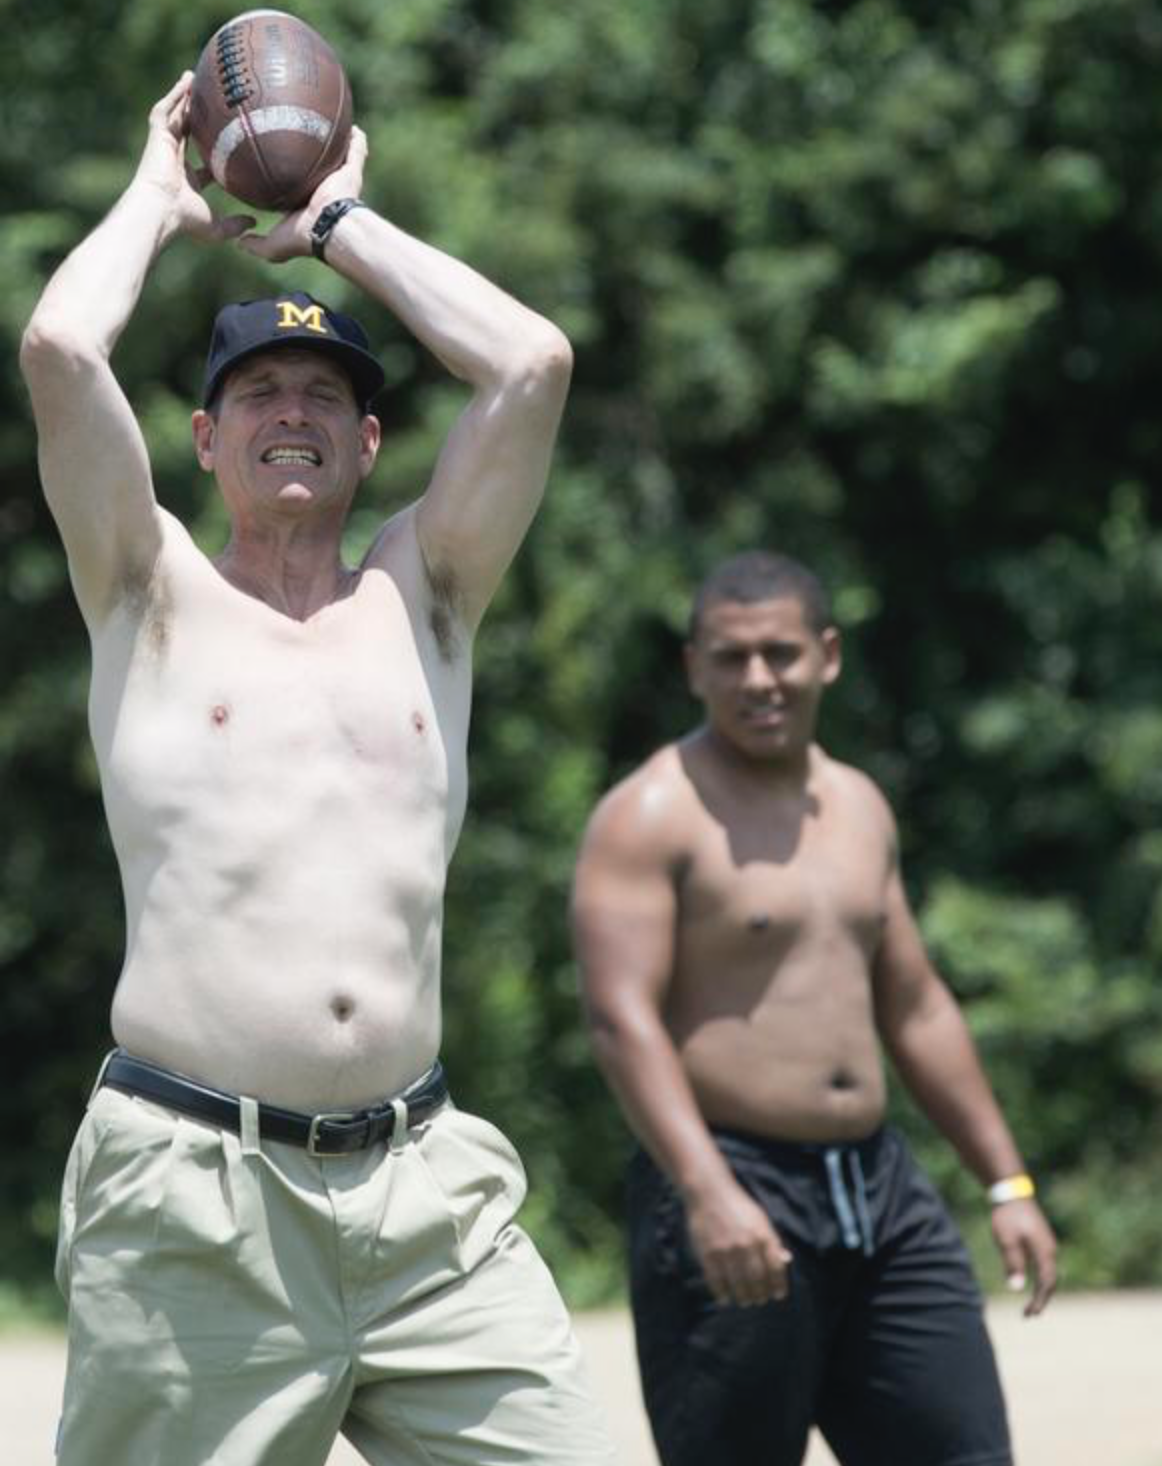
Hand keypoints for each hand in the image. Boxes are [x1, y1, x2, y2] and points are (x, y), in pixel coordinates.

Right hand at [134, 74, 254, 243]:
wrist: (161, 210)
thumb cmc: (185, 220)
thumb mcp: (217, 226)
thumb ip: (235, 225)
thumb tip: (254, 223)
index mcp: (187, 177)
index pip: (201, 157)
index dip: (211, 146)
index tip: (225, 136)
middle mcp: (174, 159)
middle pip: (187, 129)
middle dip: (195, 113)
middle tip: (209, 97)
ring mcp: (164, 145)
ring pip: (175, 114)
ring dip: (184, 96)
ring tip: (195, 78)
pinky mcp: (157, 135)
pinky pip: (165, 108)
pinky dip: (174, 94)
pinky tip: (185, 81)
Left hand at [238, 126, 369, 263]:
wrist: (328, 229)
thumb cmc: (302, 237)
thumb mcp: (272, 246)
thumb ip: (255, 245)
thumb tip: (239, 242)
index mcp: (304, 201)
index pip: (294, 183)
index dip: (287, 171)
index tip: (276, 157)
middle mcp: (322, 187)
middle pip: (315, 166)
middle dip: (309, 151)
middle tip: (299, 128)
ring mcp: (338, 179)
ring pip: (337, 155)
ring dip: (335, 141)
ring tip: (327, 121)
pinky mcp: (352, 172)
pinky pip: (356, 150)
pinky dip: (357, 139)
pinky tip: (353, 126)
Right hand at [684, 1177, 792, 1307]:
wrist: (709, 1192)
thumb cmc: (738, 1206)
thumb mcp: (761, 1220)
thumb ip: (772, 1241)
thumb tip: (786, 1261)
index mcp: (763, 1235)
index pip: (776, 1268)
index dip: (778, 1285)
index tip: (778, 1295)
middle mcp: (747, 1245)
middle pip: (757, 1280)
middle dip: (760, 1294)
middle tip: (759, 1300)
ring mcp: (727, 1250)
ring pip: (738, 1284)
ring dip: (743, 1297)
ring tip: (744, 1301)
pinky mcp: (708, 1253)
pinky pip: (716, 1281)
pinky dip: (722, 1293)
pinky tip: (725, 1298)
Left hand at [991, 1198, 1057, 1316]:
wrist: (1011, 1191)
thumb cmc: (1007, 1215)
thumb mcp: (1006, 1240)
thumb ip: (1013, 1263)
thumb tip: (1016, 1288)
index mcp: (1044, 1251)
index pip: (1046, 1283)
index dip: (1039, 1301)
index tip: (1029, 1314)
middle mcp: (1050, 1249)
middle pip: (1051, 1281)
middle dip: (1042, 1299)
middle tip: (1029, 1314)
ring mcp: (1047, 1244)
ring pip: (1049, 1273)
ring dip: (1041, 1290)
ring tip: (1030, 1305)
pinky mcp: (1041, 1240)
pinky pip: (1044, 1265)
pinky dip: (1040, 1278)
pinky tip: (1030, 1281)